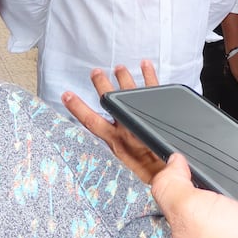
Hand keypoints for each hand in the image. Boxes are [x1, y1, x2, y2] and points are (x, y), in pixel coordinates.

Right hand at [62, 60, 165, 183]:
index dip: (78, 108)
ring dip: (123, 77)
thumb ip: (121, 151)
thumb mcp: (127, 165)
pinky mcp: (158, 109)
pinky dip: (149, 74)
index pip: (91, 121)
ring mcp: (141, 117)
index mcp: (115, 140)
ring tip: (119, 68)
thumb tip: (117, 146)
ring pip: (129, 90)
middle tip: (96, 72)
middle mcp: (126, 126)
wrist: (170, 170)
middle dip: (101, 84)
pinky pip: (153, 87)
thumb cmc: (150, 172)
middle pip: (109, 100)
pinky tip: (146, 65)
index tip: (67, 95)